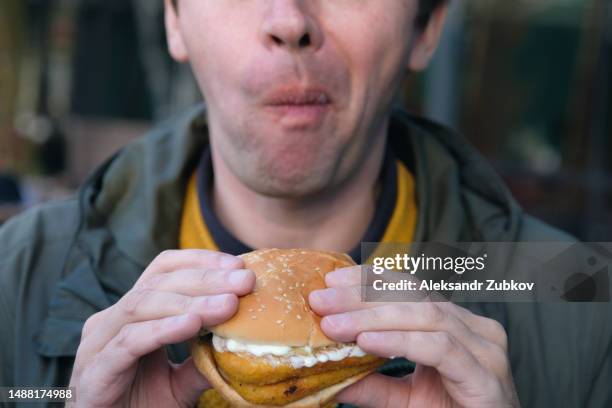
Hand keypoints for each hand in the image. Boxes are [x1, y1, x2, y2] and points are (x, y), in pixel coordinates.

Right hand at [69, 249, 255, 406]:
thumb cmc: (140, 407)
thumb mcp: (181, 382)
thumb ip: (203, 360)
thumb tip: (242, 339)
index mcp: (131, 315)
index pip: (163, 270)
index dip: (200, 261)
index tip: (237, 265)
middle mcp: (110, 322)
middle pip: (159, 283)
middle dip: (206, 279)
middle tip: (244, 280)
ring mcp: (98, 345)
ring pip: (143, 305)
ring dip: (191, 302)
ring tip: (228, 304)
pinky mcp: (94, 372)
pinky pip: (129, 342)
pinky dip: (163, 329)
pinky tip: (193, 324)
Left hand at [309, 266, 520, 407]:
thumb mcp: (404, 399)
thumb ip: (372, 383)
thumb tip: (326, 372)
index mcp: (456, 325)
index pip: (410, 288)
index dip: (370, 279)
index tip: (331, 279)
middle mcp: (474, 329)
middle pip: (412, 297)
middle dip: (361, 295)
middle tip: (321, 299)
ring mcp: (484, 350)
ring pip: (424, 316)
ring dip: (372, 317)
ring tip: (334, 323)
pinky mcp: (485, 375)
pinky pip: (439, 348)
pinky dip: (400, 341)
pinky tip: (367, 342)